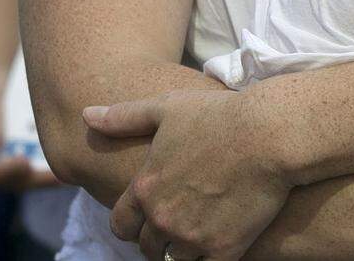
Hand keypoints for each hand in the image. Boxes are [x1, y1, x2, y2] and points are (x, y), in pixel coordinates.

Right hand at [0, 66, 58, 190]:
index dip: (1, 171)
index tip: (23, 161)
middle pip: (7, 182)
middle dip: (32, 180)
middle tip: (55, 175)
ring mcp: (5, 164)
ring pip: (24, 180)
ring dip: (45, 179)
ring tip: (69, 172)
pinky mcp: (21, 159)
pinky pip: (35, 170)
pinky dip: (51, 169)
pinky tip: (72, 160)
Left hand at [83, 88, 289, 260]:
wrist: (268, 134)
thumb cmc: (216, 116)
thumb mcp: (165, 107)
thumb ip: (123, 117)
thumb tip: (86, 115)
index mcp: (145, 187)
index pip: (121, 225)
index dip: (131, 223)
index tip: (145, 217)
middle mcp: (163, 217)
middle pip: (148, 248)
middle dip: (157, 238)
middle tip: (176, 222)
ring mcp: (193, 238)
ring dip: (183, 250)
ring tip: (199, 230)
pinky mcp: (224, 252)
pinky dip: (209, 259)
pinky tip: (219, 241)